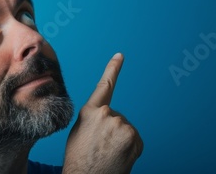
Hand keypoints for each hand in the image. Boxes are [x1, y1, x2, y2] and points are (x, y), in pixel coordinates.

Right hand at [63, 53, 142, 173]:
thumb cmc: (81, 160)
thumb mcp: (80, 133)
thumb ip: (94, 119)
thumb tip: (108, 118)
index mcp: (89, 112)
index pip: (104, 87)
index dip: (113, 69)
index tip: (120, 56)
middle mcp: (104, 113)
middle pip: (116, 117)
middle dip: (112, 131)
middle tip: (101, 148)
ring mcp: (119, 123)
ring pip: (125, 129)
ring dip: (120, 141)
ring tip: (107, 154)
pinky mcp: (132, 135)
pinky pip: (135, 140)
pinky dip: (130, 149)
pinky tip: (118, 157)